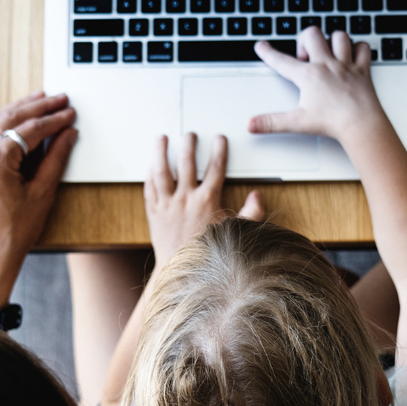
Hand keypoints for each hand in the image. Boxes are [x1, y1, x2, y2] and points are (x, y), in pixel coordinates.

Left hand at [0, 92, 77, 308]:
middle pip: (8, 118)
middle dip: (36, 107)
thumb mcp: (41, 194)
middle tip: (57, 99)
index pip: (29, 129)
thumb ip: (55, 159)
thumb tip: (67, 135)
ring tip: (38, 101)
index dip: (53, 119)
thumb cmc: (11, 235)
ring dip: (16, 110)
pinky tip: (13, 120)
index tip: (69, 113)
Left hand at [145, 132, 263, 268]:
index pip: (215, 168)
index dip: (219, 151)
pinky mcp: (154, 213)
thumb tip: (257, 196)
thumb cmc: (208, 252)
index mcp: (207, 201)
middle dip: (189, 145)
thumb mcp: (235, 232)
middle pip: (186, 163)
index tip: (220, 139)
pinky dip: (149, 174)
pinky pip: (149, 188)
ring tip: (161, 139)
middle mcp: (186, 199)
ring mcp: (168, 205)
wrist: (183, 270)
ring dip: (161, 152)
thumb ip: (251, 214)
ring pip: (161, 171)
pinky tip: (150, 165)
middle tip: (190, 135)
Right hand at [249, 26, 386, 145]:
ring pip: (339, 36)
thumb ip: (272, 122)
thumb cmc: (332, 122)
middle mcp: (327, 65)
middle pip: (312, 34)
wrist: (360, 124)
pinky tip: (352, 55)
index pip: (282, 61)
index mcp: (308, 76)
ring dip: (332, 40)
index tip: (261, 46)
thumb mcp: (297, 122)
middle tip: (304, 55)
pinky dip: (358, 48)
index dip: (268, 53)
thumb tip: (252, 124)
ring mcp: (346, 65)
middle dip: (304, 39)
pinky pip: (363, 48)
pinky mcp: (362, 70)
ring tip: (327, 53)